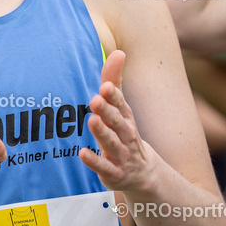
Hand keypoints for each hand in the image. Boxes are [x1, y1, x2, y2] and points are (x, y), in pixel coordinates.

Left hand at [80, 50, 156, 191]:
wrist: (142, 173)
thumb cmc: (125, 133)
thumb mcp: (121, 108)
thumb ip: (114, 81)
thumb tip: (119, 52)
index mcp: (125, 117)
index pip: (120, 104)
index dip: (113, 96)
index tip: (105, 86)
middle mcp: (125, 134)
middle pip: (117, 122)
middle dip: (107, 111)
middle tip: (95, 99)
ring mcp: (120, 154)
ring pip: (111, 143)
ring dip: (102, 132)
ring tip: (92, 120)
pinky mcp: (113, 173)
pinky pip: (104, 167)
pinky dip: (94, 161)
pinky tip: (82, 154)